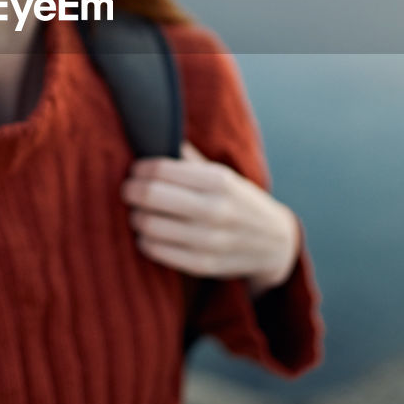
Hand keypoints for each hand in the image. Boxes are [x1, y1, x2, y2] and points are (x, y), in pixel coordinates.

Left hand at [120, 140, 299, 296]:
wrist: (274, 243)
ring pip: (149, 225)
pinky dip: (144, 241)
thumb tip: (152, 138)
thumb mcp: (223, 174)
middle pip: (151, 195)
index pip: (161, 169)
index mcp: (219, 180)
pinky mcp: (203, 265)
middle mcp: (215, 209)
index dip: (140, 169)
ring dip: (136, 217)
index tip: (136, 170)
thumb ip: (189, 160)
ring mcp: (209, 240)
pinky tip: (149, 234)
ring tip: (139, 212)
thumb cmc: (238, 201)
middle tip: (129, 190)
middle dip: (131, 191)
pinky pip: (156, 251)